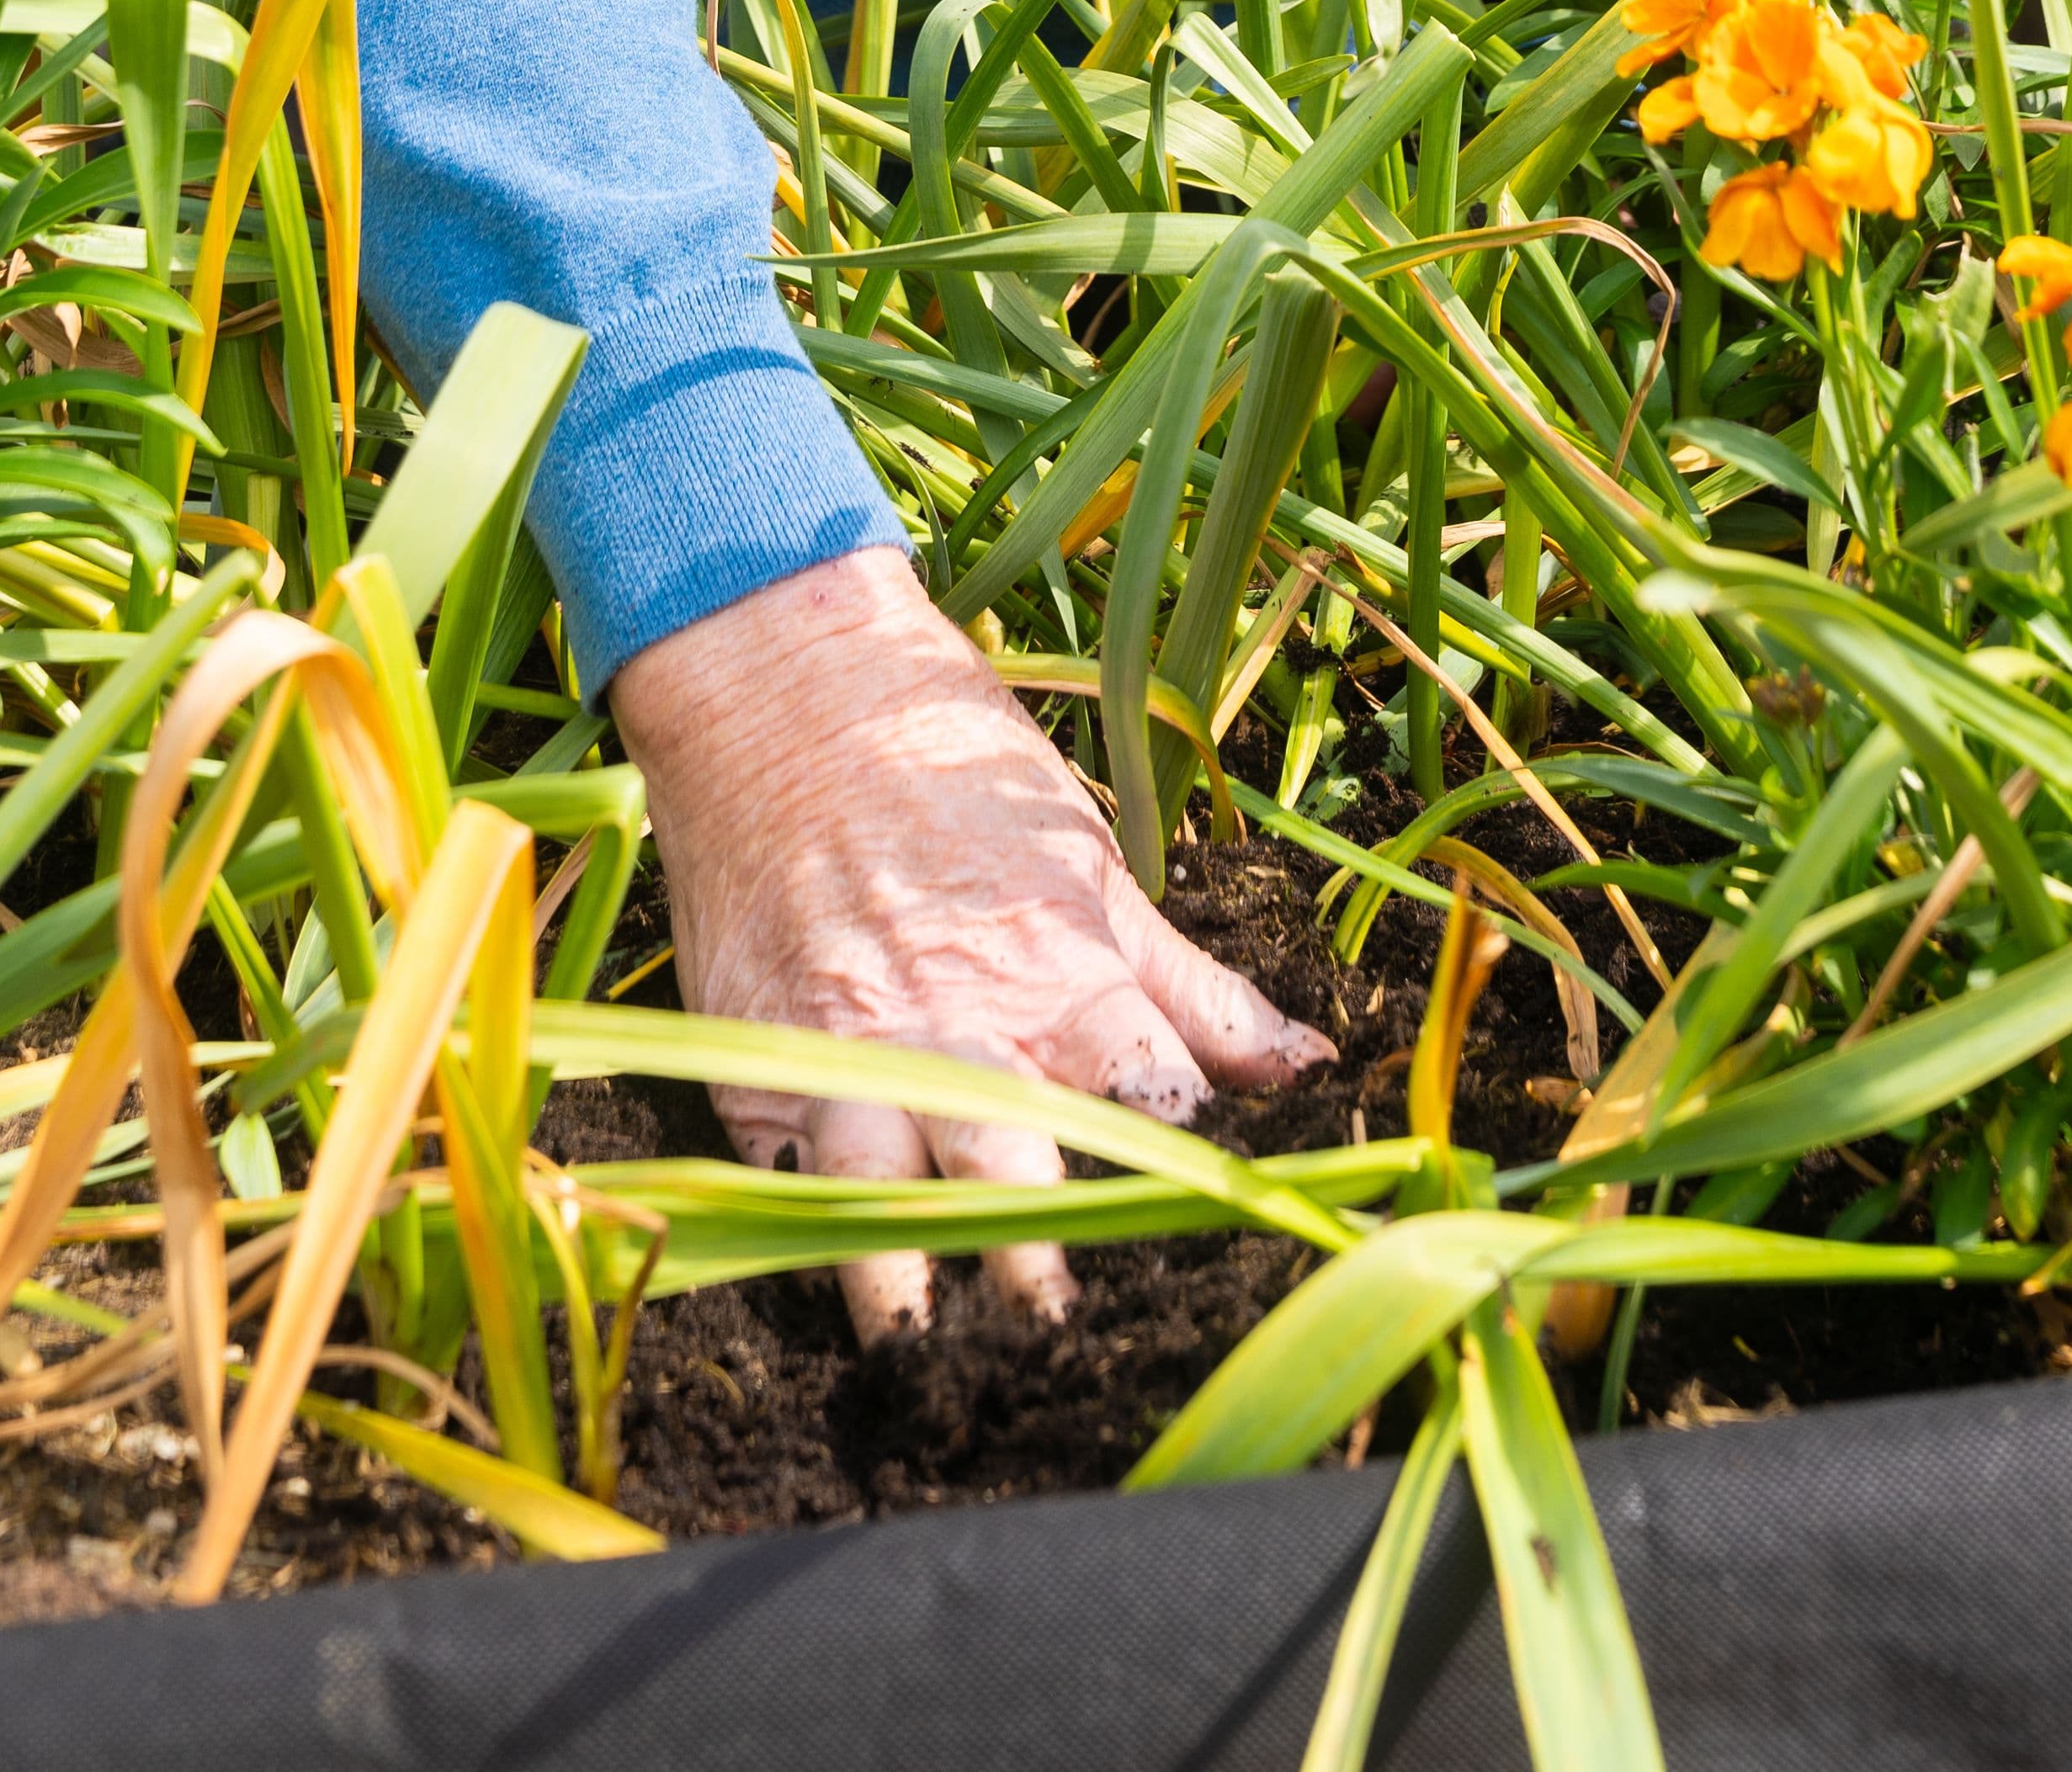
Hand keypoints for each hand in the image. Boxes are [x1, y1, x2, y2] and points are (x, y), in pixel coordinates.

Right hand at [613, 545, 1331, 1338]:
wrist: (791, 694)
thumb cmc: (960, 774)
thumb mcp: (1096, 870)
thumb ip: (1198, 991)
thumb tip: (1314, 1069)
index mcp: (1065, 979)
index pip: (1153, 1109)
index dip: (1192, 1189)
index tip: (1229, 1270)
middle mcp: (963, 1030)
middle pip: (1020, 1178)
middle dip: (1048, 1273)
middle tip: (1083, 1361)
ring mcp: (850, 1055)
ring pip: (880, 1198)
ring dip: (905, 1289)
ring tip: (932, 1377)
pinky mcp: (757, 1067)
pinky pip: (785, 1178)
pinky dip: (805, 1242)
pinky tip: (821, 1306)